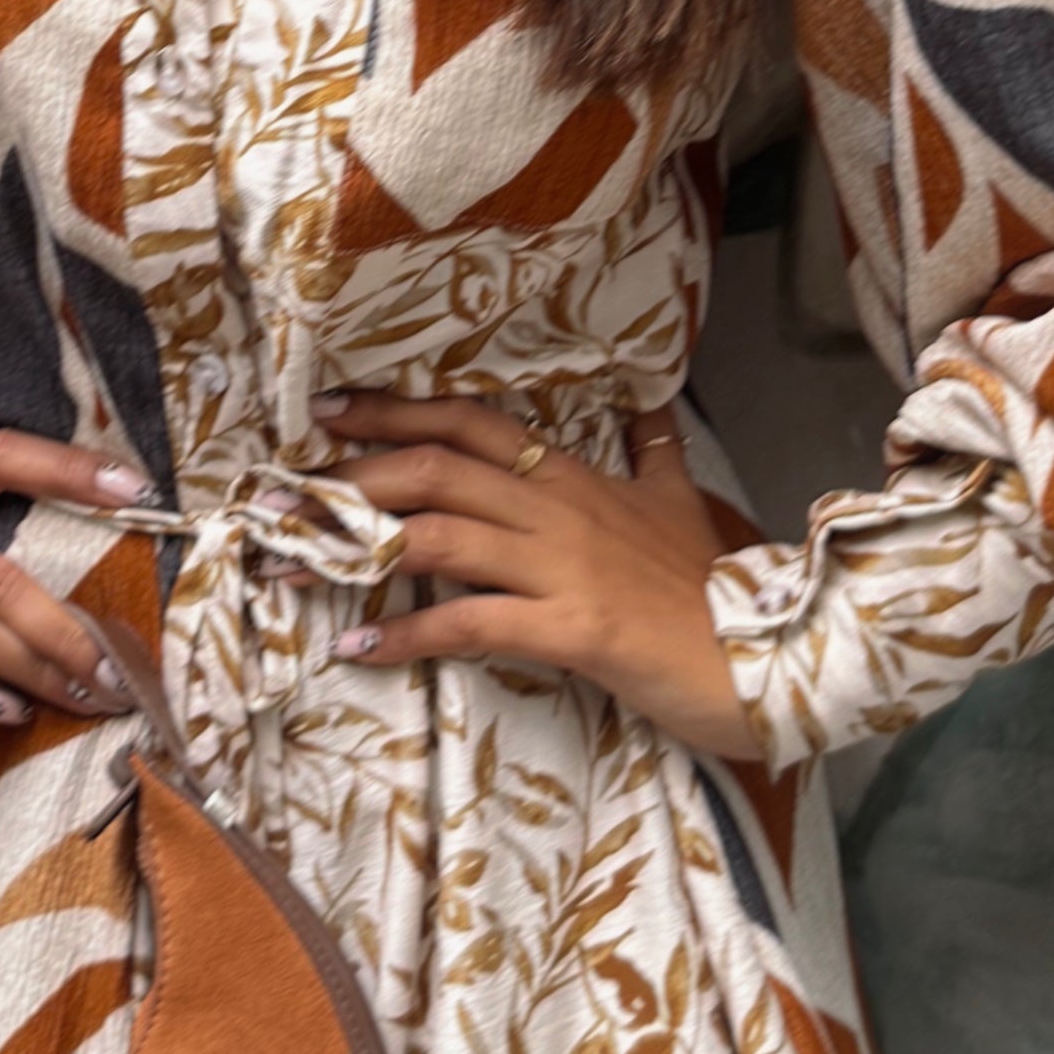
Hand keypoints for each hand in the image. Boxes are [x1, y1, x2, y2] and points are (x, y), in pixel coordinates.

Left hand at [319, 397, 760, 762]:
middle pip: (437, 470)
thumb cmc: (716, 587)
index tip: (331, 412)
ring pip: (439, 538)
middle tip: (281, 491)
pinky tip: (360, 648)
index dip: (397, 412)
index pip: (472, 424)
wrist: (773, 653)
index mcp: (577, 477)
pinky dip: (408, 636)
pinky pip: (472, 624)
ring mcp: (564, 566)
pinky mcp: (573, 627)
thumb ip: (654, 449)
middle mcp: (560, 509)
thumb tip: (648, 400)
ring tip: (289, 566)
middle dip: (350, 476)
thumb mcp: (682, 501)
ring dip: (353, 552)